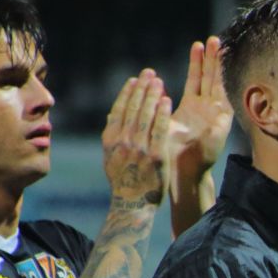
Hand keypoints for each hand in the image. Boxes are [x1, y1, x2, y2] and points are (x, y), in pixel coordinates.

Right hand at [102, 70, 170, 204]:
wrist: (132, 204)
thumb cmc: (124, 181)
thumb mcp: (111, 157)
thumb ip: (112, 136)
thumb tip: (112, 114)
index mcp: (110, 140)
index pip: (119, 110)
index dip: (127, 92)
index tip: (134, 79)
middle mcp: (122, 141)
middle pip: (132, 108)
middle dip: (141, 88)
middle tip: (149, 73)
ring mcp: (139, 148)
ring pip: (145, 115)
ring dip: (152, 95)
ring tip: (158, 81)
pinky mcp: (155, 155)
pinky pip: (159, 129)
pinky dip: (162, 113)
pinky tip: (166, 100)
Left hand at [168, 37, 232, 177]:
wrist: (181, 168)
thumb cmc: (169, 150)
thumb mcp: (160, 122)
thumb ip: (156, 104)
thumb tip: (148, 85)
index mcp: (192, 107)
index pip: (196, 79)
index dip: (197, 62)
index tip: (197, 44)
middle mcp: (206, 108)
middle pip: (210, 78)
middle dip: (212, 59)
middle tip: (213, 40)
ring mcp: (215, 115)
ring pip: (218, 85)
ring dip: (218, 67)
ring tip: (218, 47)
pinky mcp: (222, 124)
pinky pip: (225, 100)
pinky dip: (225, 85)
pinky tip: (226, 71)